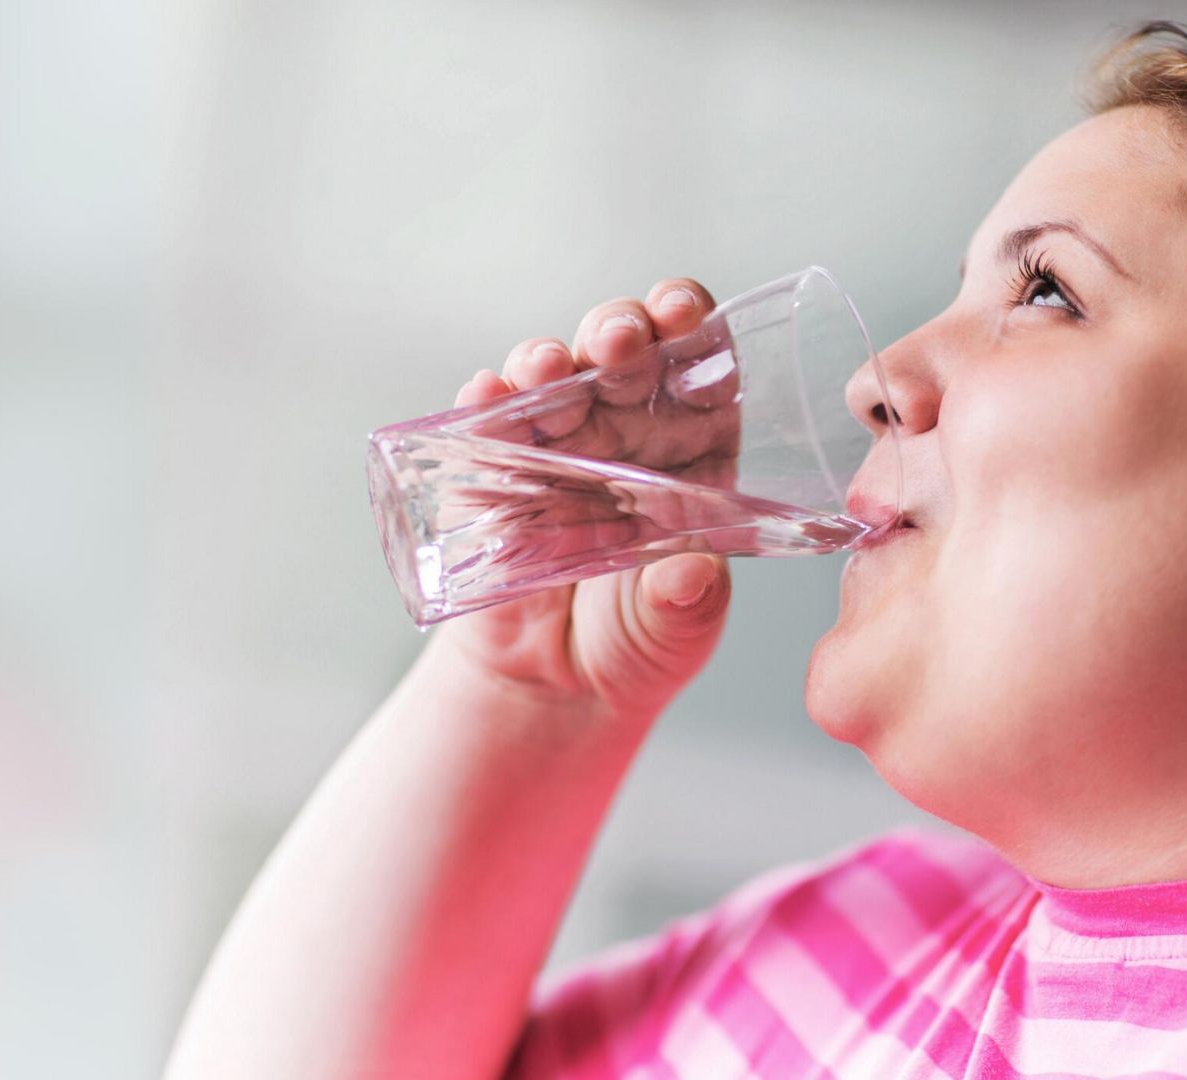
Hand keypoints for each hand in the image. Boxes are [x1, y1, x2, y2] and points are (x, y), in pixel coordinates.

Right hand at [431, 279, 734, 724]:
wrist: (557, 685)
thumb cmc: (639, 640)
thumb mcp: (677, 631)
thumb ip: (687, 605)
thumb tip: (690, 577)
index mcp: (694, 444)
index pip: (702, 363)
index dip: (695, 328)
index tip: (684, 317)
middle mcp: (627, 428)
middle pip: (624, 350)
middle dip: (618, 329)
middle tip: (616, 339)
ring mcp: (558, 442)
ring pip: (553, 375)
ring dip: (549, 360)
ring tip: (548, 369)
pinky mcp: (494, 469)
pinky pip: (487, 423)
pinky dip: (484, 403)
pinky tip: (486, 395)